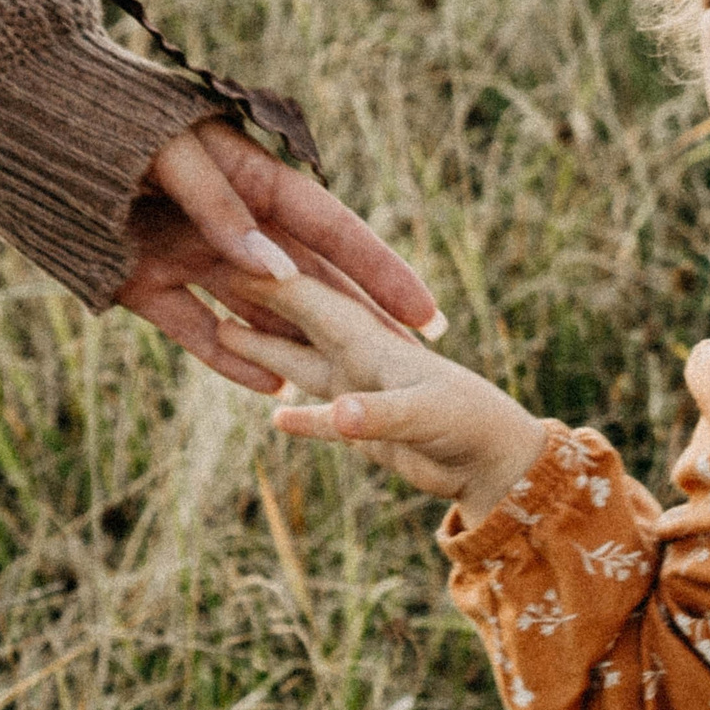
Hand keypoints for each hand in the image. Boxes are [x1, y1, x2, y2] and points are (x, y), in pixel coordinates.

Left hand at [114, 119, 443, 392]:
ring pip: (257, 311)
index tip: (424, 310)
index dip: (382, 271)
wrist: (13, 122)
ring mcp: (187, 254)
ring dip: (301, 346)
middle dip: (360, 320)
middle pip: (309, 279)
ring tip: (349, 388)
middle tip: (409, 363)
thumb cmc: (104, 121)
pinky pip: (193, 328)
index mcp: (253, 177)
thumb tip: (279, 273)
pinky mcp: (140, 282)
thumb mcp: (174, 154)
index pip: (334, 230)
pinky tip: (269, 388)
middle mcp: (229, 222)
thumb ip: (224, 210)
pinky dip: (227, 359)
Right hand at [223, 272, 549, 524]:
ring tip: (222, 326)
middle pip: (299, 320)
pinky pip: (320, 418)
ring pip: (301, 363)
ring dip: (265, 348)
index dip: (270, 277)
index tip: (226, 247)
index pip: (312, 300)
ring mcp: (362, 392)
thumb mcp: (424, 418)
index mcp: (371, 342)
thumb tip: (339, 413)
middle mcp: (361, 359)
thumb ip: (380, 415)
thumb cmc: (473, 426)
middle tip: (209, 266)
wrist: (500, 462)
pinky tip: (274, 417)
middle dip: (259, 295)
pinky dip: (300, 416)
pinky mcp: (365, 430)